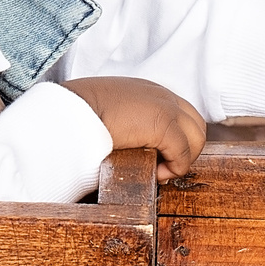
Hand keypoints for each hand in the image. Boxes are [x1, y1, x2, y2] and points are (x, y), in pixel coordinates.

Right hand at [62, 76, 207, 180]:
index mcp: (147, 90)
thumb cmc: (76, 117)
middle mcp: (161, 95)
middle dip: (184, 149)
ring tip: (158, 171)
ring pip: (197, 138)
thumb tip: (124, 141)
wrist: (68, 113)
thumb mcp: (105, 112)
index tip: (155, 156)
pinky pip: (184, 154)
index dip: (174, 139)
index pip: (179, 113)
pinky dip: (174, 169)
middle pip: (195, 124)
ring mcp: (165, 107)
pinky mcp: (164, 125)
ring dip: (182, 159)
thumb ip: (123, 120)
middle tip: (161, 166)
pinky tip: (155, 174)